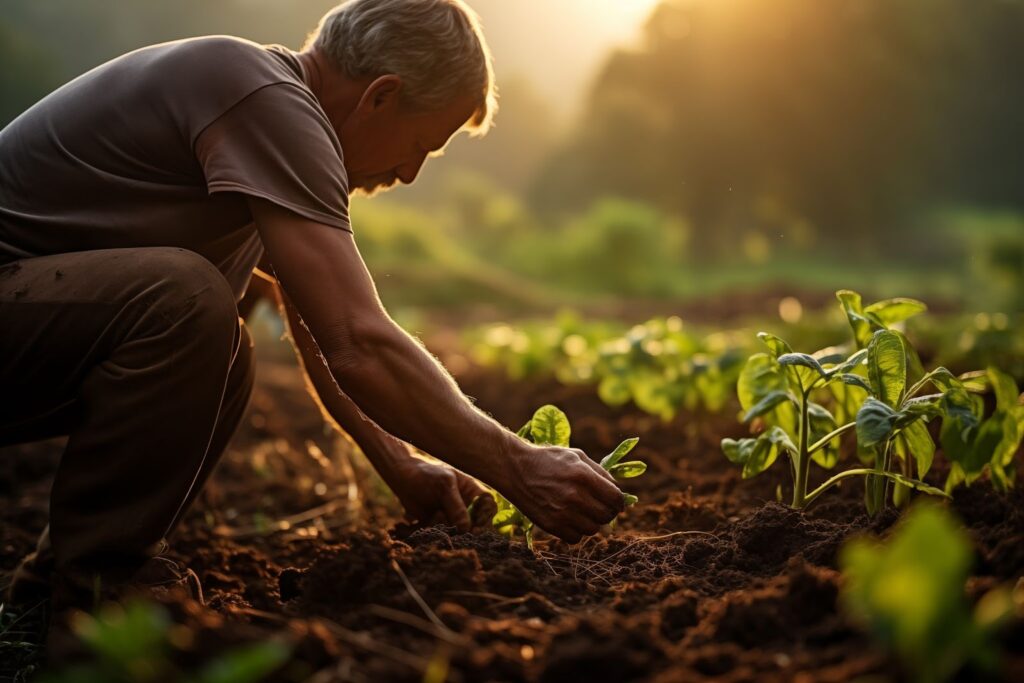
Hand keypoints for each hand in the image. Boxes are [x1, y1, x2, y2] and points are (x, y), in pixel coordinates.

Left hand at [388, 454, 492, 532]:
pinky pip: (444, 533)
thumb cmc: (426, 475)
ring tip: (434, 514)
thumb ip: (456, 507)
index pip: (489, 507)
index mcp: (472, 491)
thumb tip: (466, 528)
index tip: (476, 527)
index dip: (487, 518)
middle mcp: (466, 505)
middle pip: (476, 523)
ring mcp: (453, 515)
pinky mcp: (440, 524)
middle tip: (457, 530)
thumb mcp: (444, 486)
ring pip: (458, 531)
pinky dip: (435, 529)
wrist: (403, 478)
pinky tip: (426, 518)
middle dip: (465, 528)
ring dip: (446, 526)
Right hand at [502, 443, 624, 543]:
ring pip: (592, 529)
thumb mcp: (577, 456)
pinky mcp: (551, 525)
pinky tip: (569, 519)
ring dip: (591, 522)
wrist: (515, 469)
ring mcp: (562, 513)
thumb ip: (600, 473)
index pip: (615, 499)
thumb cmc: (548, 460)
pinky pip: (575, 538)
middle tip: (599, 507)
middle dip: (607, 512)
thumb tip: (619, 493)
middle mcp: (574, 496)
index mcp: (583, 476)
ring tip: (582, 511)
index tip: (615, 502)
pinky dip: (576, 531)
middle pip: (606, 516)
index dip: (619, 502)